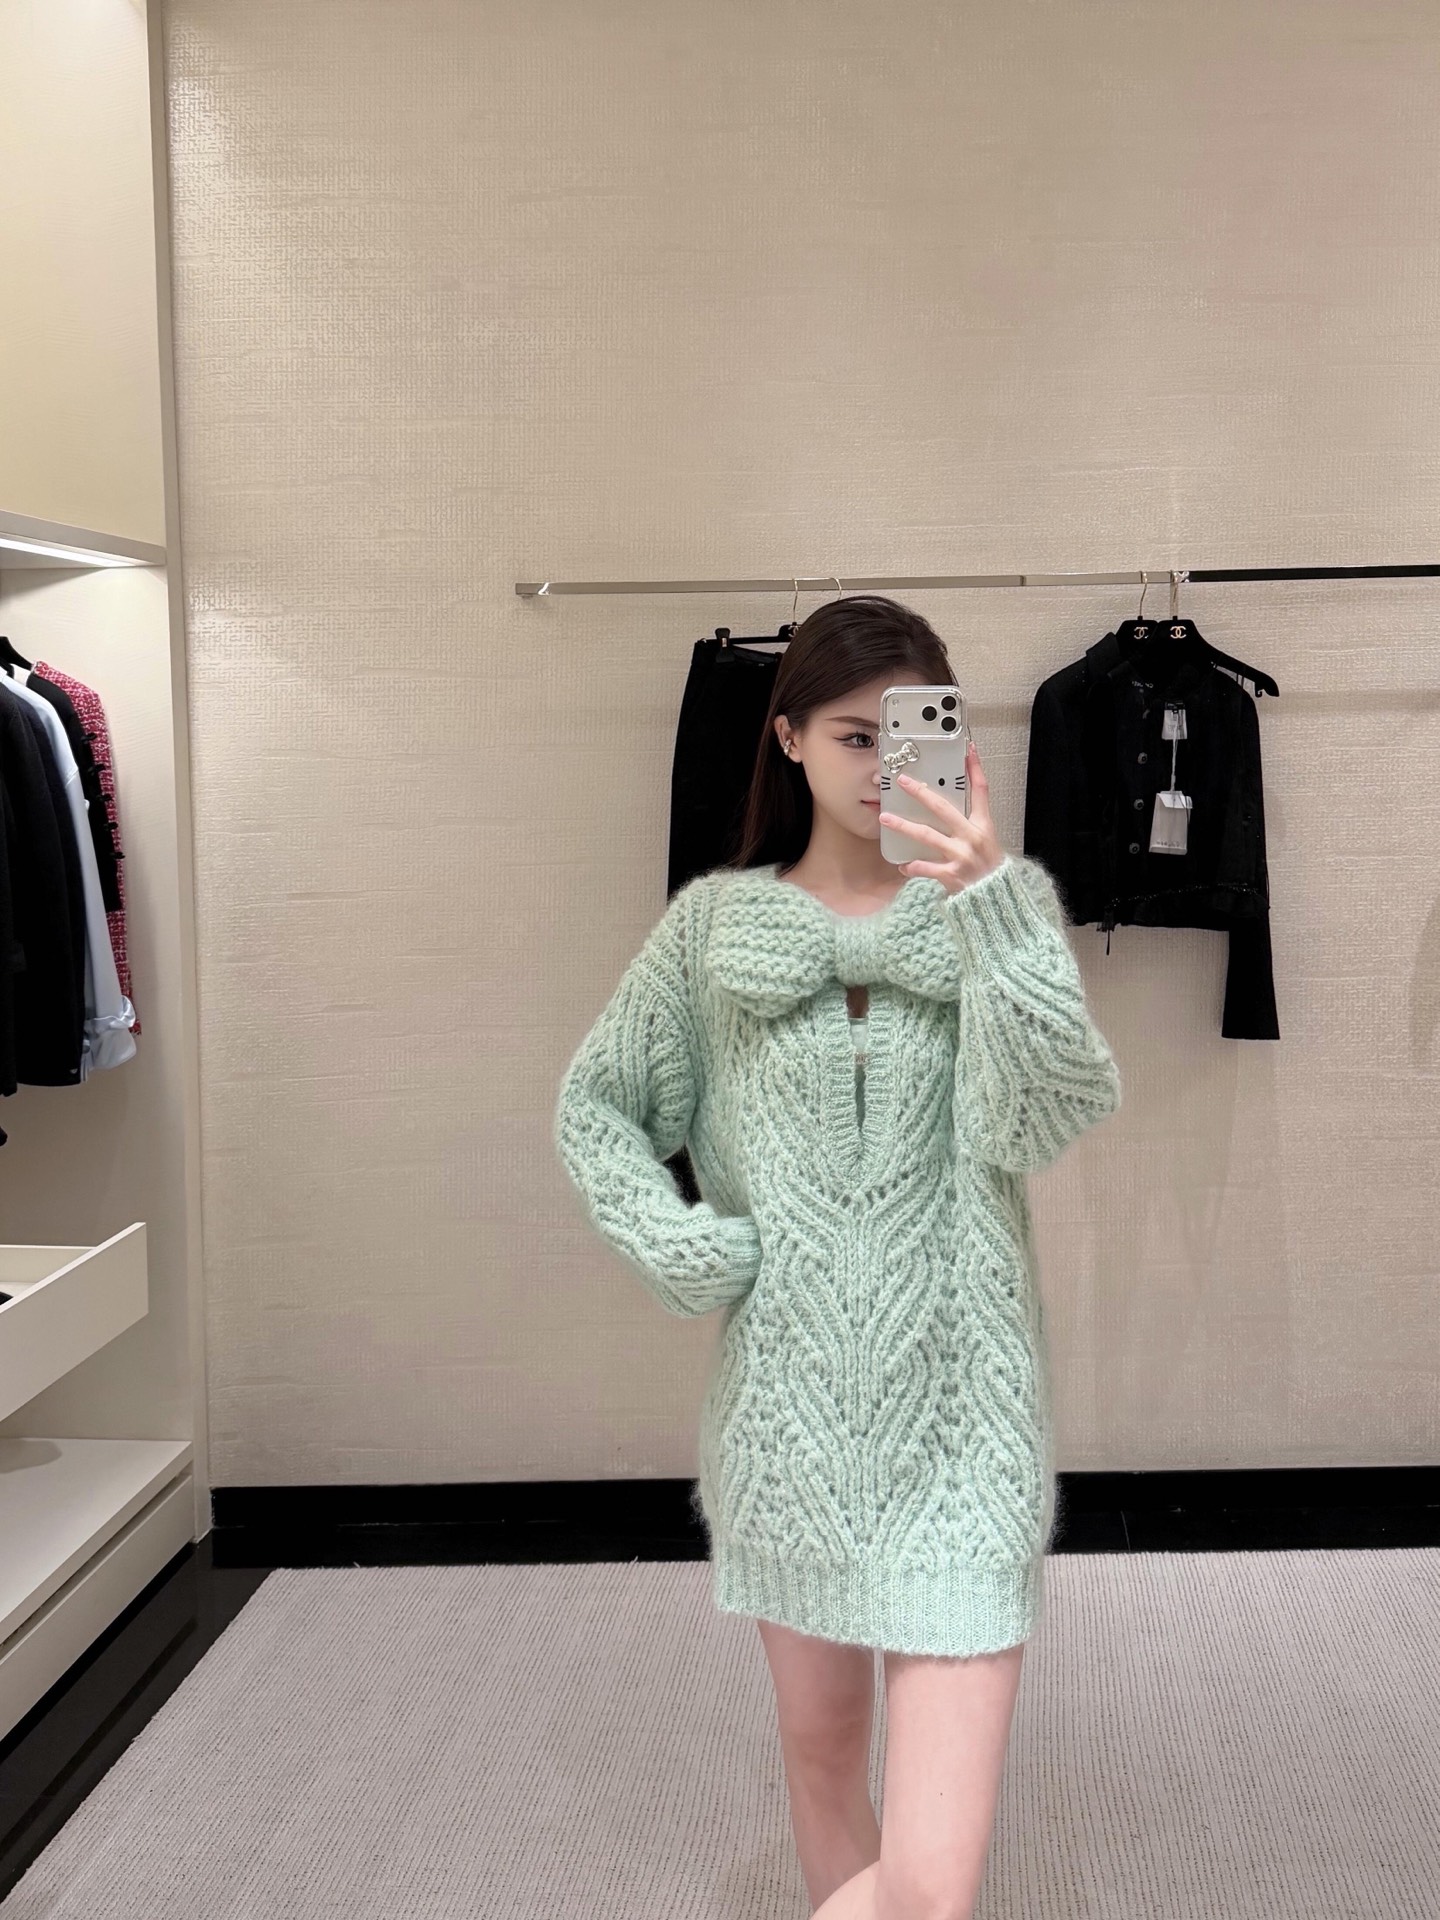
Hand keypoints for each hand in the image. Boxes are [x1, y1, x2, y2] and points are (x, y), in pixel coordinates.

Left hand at [876, 737, 1006, 896]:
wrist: (998, 902)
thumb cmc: (990, 872)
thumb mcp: (988, 844)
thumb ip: (970, 828)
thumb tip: (948, 815)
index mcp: (983, 827)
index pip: (981, 791)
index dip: (975, 769)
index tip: (969, 749)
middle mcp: (972, 837)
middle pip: (943, 808)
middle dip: (920, 793)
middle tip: (903, 781)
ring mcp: (961, 855)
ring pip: (926, 835)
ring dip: (903, 826)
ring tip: (885, 818)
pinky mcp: (951, 875)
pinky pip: (925, 868)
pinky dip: (912, 867)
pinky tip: (902, 866)